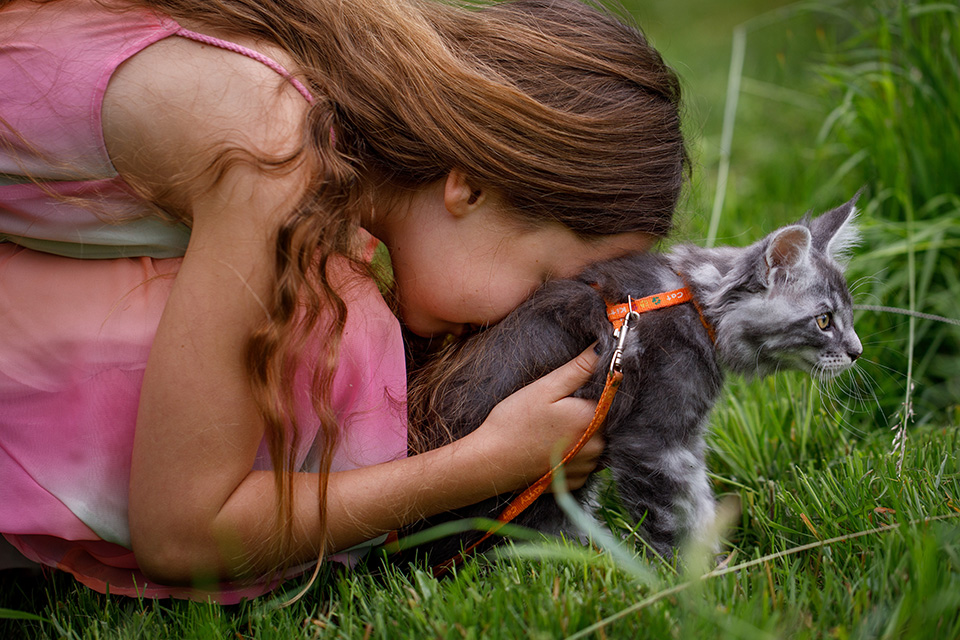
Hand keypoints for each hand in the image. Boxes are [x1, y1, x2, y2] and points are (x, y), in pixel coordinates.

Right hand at [465, 345, 605, 493]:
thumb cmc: (514, 422)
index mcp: (592, 419)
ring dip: (582, 433)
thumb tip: (605, 348)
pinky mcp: (575, 482)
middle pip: (603, 420)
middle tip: (556, 409)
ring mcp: (587, 467)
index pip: (609, 396)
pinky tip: (552, 446)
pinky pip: (584, 461)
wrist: (490, 463)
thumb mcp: (545, 388)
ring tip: (552, 428)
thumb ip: (579, 368)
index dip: (591, 389)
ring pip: (595, 441)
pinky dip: (574, 453)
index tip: (570, 390)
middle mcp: (597, 446)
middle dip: (586, 411)